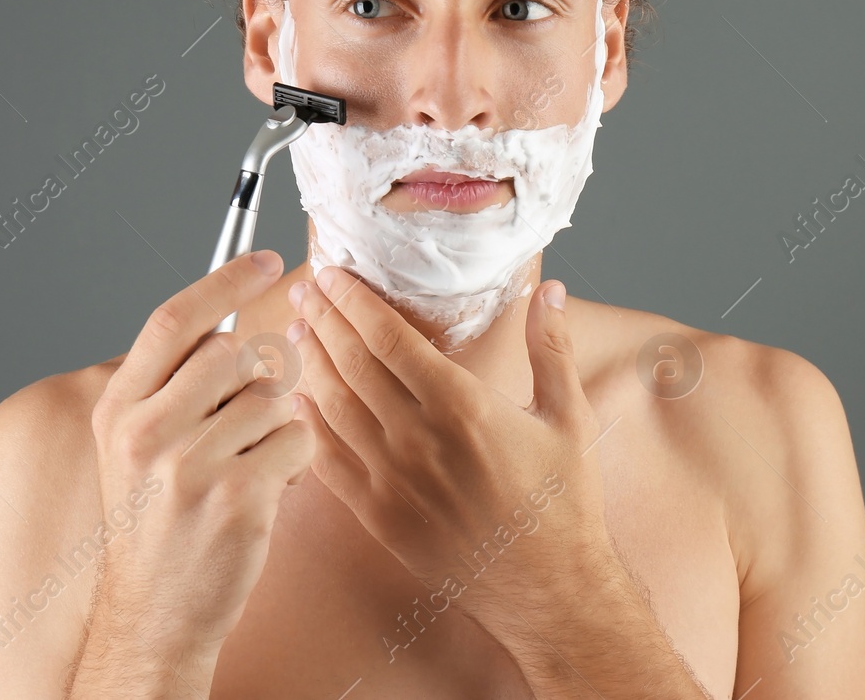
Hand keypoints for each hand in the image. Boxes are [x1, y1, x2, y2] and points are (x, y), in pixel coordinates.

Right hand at [79, 250, 315, 683]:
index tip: (266, 259)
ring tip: (244, 466)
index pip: (173, 319)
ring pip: (273, 397)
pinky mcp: (237, 496)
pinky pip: (296, 440)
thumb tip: (238, 319)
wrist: (154, 613)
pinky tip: (262, 489)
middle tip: (246, 418)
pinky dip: (293, 461)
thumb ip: (175, 384)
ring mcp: (191, 465)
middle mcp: (146, 432)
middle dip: (257, 376)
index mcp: (119, 409)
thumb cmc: (155, 524)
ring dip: (274, 427)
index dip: (225, 280)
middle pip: (234, 352)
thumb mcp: (135, 446)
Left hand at [287, 268, 614, 627]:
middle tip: (306, 289)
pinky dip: (306, 424)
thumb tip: (551, 290)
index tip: (334, 275)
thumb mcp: (568, 417)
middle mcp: (417, 439)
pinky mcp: (378, 515)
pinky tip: (296, 400)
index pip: (389, 338)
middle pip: (351, 362)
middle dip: (323, 319)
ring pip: (332, 406)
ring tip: (298, 330)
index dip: (354, 301)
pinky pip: (327, 461)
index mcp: (462, 406)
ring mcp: (391, 480)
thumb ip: (551, 347)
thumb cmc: (561, 505)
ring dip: (310, 362)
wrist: (548, 589)